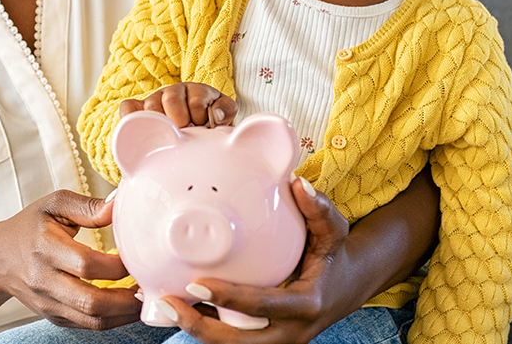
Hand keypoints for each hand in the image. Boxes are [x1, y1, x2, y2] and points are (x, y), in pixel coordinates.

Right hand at [0, 190, 141, 329]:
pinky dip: (112, 319)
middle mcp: (44, 280)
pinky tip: (127, 305)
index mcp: (45, 248)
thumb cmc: (30, 227)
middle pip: (90, 300)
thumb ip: (87, 206)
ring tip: (144, 298)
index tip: (137, 257)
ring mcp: (49, 303)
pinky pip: (87, 325)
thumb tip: (119, 204)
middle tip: (149, 285)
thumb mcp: (54, 205)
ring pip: (92, 319)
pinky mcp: (54, 316)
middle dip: (126, 298)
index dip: (117, 266)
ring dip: (124, 313)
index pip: (86, 264)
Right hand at [118, 82, 235, 127]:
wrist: (193, 133)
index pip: (196, 100)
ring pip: (150, 106)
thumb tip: (215, 115)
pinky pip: (127, 109)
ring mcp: (154, 101)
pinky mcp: (138, 111)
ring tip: (169, 137)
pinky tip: (143, 131)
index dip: (200, 118)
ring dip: (161, 124)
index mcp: (195, 91)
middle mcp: (173, 92)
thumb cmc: (208, 123)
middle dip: (180, 121)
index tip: (203, 129)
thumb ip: (225, 110)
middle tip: (185, 134)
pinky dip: (131, 118)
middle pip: (171, 100)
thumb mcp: (223, 114)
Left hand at [156, 178, 365, 342]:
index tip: (196, 283)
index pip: (262, 307)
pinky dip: (204, 326)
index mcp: (306, 305)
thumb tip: (298, 184)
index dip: (228, 298)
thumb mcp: (334, 231)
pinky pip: (231, 340)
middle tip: (168, 301)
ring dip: (195, 329)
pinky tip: (177, 305)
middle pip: (238, 343)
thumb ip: (318, 209)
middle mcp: (291, 332)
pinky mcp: (264, 341)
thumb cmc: (335, 255)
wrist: (347, 286)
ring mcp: (277, 342)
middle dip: (199, 326)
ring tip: (164, 303)